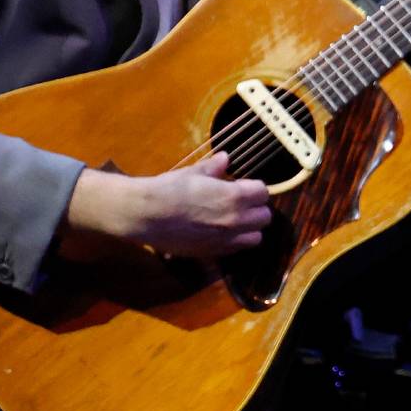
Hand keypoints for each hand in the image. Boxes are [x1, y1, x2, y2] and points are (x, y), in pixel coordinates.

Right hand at [64, 153, 273, 259]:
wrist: (146, 215)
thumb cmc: (169, 188)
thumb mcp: (193, 173)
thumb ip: (214, 167)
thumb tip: (226, 158)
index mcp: (235, 196)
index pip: (263, 192)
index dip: (255, 188)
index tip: (244, 186)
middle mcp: (236, 219)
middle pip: (265, 217)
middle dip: (257, 208)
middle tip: (242, 204)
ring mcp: (226, 239)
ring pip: (256, 237)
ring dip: (250, 228)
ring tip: (236, 221)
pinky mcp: (213, 252)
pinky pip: (237, 249)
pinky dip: (236, 241)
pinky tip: (222, 233)